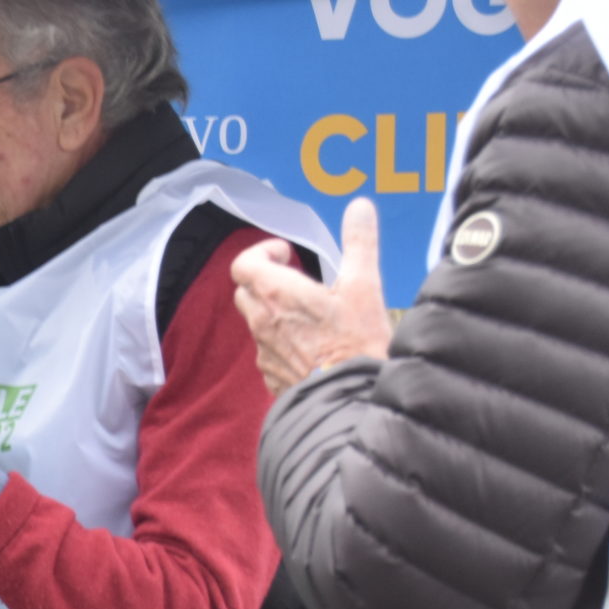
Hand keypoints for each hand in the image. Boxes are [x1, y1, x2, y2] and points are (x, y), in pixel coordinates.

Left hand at [231, 198, 391, 395]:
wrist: (349, 401)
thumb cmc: (355, 343)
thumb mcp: (365, 286)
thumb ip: (359, 243)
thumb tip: (360, 208)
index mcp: (275, 295)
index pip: (243, 264)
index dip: (262, 253)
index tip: (287, 254)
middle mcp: (260, 323)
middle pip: (246, 291)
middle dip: (267, 281)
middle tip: (299, 282)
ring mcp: (263, 352)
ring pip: (257, 323)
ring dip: (276, 313)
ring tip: (312, 315)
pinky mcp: (271, 377)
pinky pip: (269, 352)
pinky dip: (284, 342)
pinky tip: (314, 347)